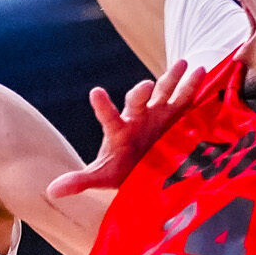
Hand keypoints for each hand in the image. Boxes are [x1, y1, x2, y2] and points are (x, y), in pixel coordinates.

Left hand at [48, 59, 203, 198]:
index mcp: (119, 129)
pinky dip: (195, 86)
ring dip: (172, 79)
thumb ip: (80, 181)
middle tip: (146, 85)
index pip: (107, 116)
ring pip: (164, 92)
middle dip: (140, 92)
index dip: (102, 105)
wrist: (145, 167)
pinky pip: (187, 99)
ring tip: (182, 63)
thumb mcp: (103, 177)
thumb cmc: (122, 169)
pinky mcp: (178, 117)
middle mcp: (138, 116)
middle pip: (137, 100)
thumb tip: (51, 191)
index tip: (96, 93)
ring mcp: (158, 113)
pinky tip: (204, 70)